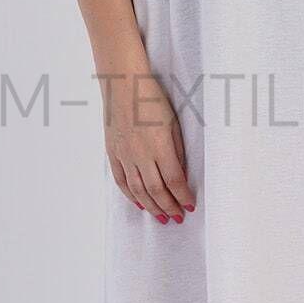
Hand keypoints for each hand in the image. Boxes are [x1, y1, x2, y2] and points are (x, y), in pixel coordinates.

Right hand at [101, 71, 195, 223]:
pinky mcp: (113, 152)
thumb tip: (180, 176)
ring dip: (151, 206)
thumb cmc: (152, 100)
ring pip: (138, 190)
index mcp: (160, 146)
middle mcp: (141, 154)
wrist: (123, 84)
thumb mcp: (173, 123)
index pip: (174, 180)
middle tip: (178, 218)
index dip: (183, 196)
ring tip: (161, 217)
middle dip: (169, 207)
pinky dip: (130, 195)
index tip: (190, 205)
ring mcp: (124, 154)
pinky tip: (140, 204)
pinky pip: (121, 180)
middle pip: (156, 190)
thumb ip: (177, 151)